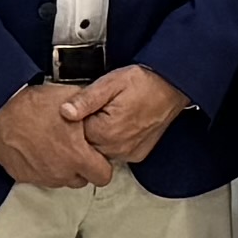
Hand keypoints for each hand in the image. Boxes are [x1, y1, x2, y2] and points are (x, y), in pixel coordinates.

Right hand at [0, 83, 114, 191]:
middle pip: (82, 180)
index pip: (103, 176)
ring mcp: (41, 176)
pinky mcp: (23, 176)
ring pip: (61, 180)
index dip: (102, 164)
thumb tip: (101, 111)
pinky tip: (37, 149)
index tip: (95, 154)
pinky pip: (40, 177)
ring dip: (61, 168)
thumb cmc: (33, 104)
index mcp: (77, 156)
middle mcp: (60, 172)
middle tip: (74, 148)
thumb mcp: (71, 100)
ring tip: (53, 145)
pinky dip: (41, 167)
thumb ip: (91, 111)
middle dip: (81, 167)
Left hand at [67, 65, 188, 167]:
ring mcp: (128, 153)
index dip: (77, 120)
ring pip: (101, 151)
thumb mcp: (110, 83)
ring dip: (100, 136)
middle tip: (98, 109)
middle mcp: (117, 148)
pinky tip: (119, 125)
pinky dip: (113, 141)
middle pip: (87, 146)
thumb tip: (65, 112)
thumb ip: (86, 100)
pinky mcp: (137, 154)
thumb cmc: (143, 83)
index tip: (85, 108)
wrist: (171, 87)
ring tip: (110, 115)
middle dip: (88, 129)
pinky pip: (116, 153)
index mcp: (106, 132)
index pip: (75, 136)